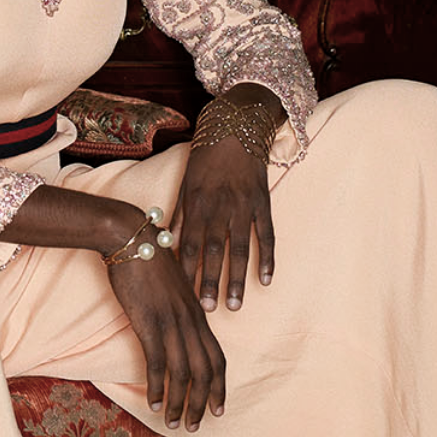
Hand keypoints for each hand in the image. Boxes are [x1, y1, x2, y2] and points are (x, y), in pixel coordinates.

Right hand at [105, 243, 227, 429]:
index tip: (219, 408)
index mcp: (197, 311)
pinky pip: (157, 364)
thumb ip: (179, 307)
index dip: (220, 386)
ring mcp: (170, 322)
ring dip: (181, 403)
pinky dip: (157, 387)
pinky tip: (153, 403)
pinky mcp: (149, 322)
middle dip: (203, 403)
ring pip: (184, 373)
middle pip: (206, 371)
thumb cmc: (148, 257)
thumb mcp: (172, 284)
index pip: (217, 356)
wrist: (130, 237)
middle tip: (196, 426)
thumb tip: (180, 325)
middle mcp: (189, 320)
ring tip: (174, 422)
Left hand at [173, 90, 278, 312]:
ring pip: (240, 248)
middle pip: (213, 251)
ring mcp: (243, 205)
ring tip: (234, 306)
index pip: (188, 243)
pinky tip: (266, 281)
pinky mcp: (263, 201)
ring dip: (237, 278)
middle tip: (207, 310)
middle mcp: (219, 206)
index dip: (185, 271)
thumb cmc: (206, 156)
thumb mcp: (186, 182)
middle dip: (209, 282)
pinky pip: (267, 234)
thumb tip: (169, 246)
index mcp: (197, 202)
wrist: (236, 125)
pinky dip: (267, 258)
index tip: (182, 296)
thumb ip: (179, 215)